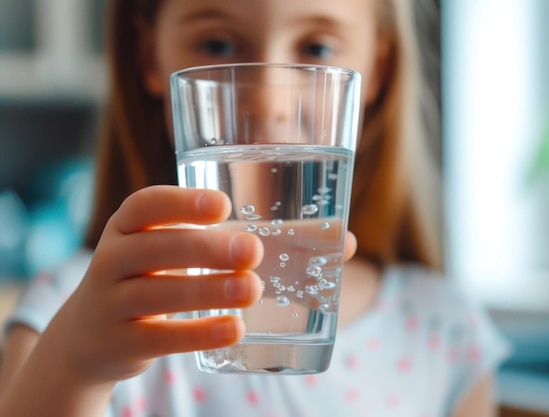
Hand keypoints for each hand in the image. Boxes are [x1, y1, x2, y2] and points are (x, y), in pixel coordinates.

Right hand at [44, 185, 357, 384]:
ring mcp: (111, 303)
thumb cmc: (156, 277)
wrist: (92, 334)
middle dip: (204, 249)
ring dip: (206, 290)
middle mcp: (113, 258)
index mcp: (130, 226)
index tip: (222, 205)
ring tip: (251, 289)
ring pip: (156, 294)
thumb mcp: (179, 252)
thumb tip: (343, 240)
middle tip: (252, 251)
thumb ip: (245, 239)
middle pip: (154, 249)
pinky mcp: (121, 343)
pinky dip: (197, 334)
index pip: (145, 205)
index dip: (180, 203)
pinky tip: (234, 330)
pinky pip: (159, 338)